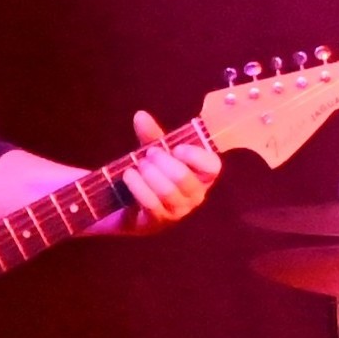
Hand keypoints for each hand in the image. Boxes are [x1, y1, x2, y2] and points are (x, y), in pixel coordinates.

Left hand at [109, 111, 226, 232]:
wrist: (125, 207)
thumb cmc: (150, 176)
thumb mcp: (153, 153)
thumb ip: (150, 136)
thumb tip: (140, 115)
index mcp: (201, 176)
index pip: (213, 167)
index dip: (196, 156)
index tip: (177, 148)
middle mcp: (194, 196)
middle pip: (185, 178)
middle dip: (163, 161)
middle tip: (149, 153)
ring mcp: (177, 211)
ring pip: (167, 191)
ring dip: (149, 173)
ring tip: (138, 165)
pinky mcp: (158, 222)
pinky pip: (151, 203)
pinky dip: (137, 186)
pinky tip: (129, 175)